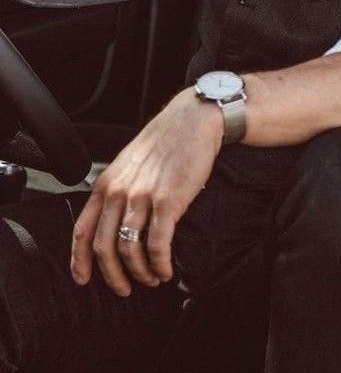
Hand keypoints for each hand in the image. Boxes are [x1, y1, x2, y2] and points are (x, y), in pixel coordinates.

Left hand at [70, 88, 222, 295]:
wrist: (193, 120)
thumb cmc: (165, 140)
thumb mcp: (129, 162)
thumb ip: (118, 188)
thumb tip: (114, 219)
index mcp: (106, 183)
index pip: (82, 230)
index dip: (79, 260)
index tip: (84, 279)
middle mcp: (119, 192)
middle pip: (104, 248)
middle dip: (113, 276)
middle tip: (125, 288)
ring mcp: (142, 197)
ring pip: (129, 251)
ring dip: (141, 273)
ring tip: (153, 278)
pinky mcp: (168, 201)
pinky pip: (157, 245)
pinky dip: (160, 264)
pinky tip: (166, 270)